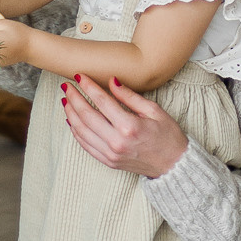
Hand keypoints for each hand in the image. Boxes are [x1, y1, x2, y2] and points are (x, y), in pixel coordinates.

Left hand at [63, 76, 188, 178]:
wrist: (173, 165)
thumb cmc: (167, 136)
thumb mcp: (154, 110)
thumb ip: (130, 96)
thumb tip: (112, 81)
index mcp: (129, 126)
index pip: (102, 101)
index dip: (88, 86)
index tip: (79, 76)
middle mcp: (116, 141)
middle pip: (87, 116)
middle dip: (74, 98)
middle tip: (67, 86)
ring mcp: (110, 154)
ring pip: (82, 131)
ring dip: (71, 114)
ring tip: (66, 100)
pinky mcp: (108, 161)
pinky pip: (85, 145)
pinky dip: (76, 132)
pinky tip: (72, 121)